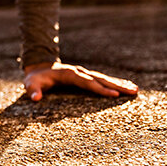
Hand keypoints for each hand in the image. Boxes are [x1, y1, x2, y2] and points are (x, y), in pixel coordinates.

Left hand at [24, 62, 138, 101]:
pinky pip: (102, 80)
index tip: (114, 94)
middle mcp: (79, 72)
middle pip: (100, 79)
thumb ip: (33, 90)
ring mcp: (84, 73)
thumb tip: (35, 98)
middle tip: (133, 91)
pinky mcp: (86, 76)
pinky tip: (127, 87)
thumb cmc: (36, 78)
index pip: (87, 82)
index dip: (100, 88)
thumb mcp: (31, 84)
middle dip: (116, 85)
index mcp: (69, 74)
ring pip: (104, 78)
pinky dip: (115, 83)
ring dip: (119, 84)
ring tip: (135, 90)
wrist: (39, 67)